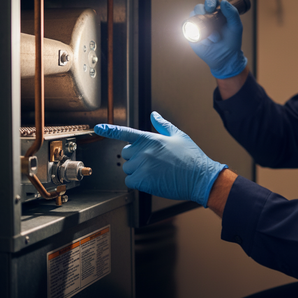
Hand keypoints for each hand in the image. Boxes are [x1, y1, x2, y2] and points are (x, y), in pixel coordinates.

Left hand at [94, 112, 227, 206]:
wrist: (199, 177)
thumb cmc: (191, 157)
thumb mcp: (178, 135)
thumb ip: (162, 125)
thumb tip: (154, 115)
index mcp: (151, 138)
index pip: (125, 132)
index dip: (110, 130)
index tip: (99, 128)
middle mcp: (143, 151)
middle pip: (126, 153)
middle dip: (135, 156)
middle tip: (152, 160)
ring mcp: (142, 166)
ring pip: (128, 168)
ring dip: (137, 170)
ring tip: (155, 171)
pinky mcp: (142, 181)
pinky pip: (130, 181)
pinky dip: (137, 182)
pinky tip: (152, 180)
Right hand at [189, 0, 246, 78]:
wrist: (225, 57)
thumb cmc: (232, 41)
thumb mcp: (236, 26)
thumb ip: (232, 13)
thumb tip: (223, 1)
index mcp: (216, 12)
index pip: (210, 1)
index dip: (209, 2)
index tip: (211, 8)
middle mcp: (206, 17)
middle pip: (198, 7)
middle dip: (203, 15)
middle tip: (212, 26)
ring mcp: (198, 25)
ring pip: (192, 17)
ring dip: (202, 28)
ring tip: (214, 39)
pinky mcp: (191, 34)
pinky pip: (187, 28)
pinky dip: (194, 33)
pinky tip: (204, 41)